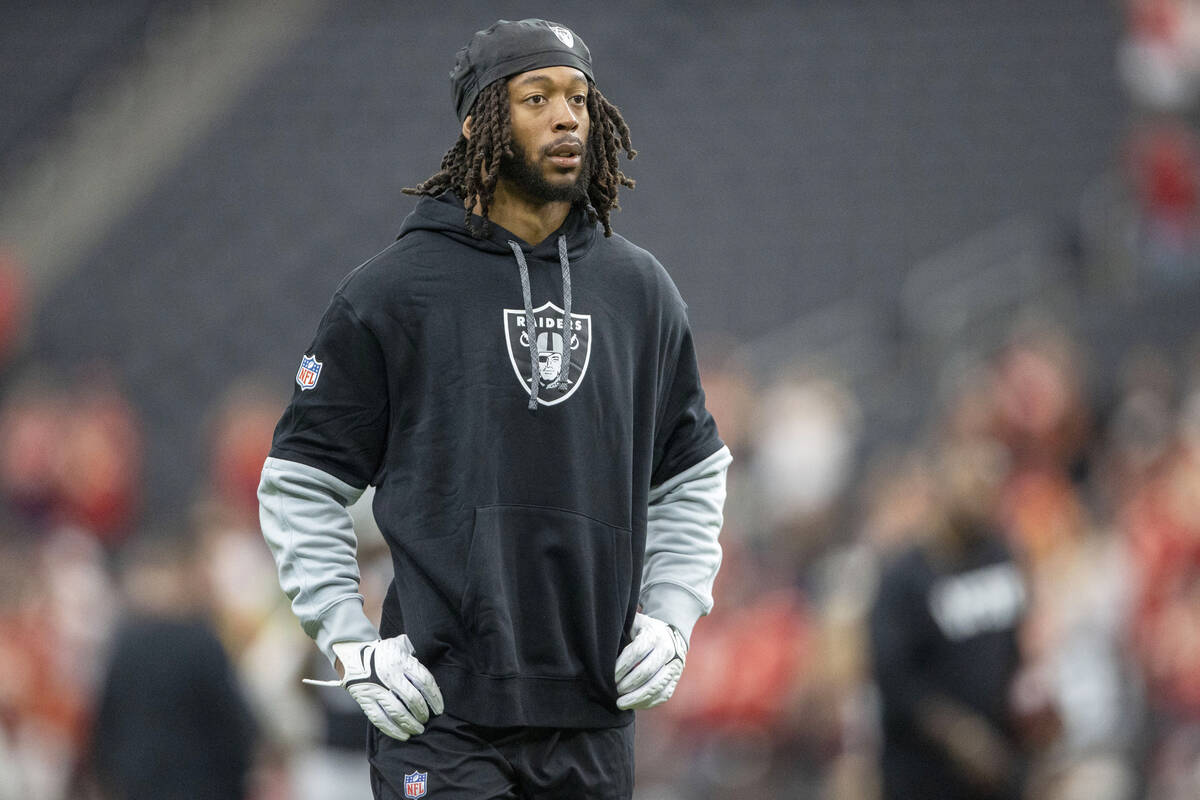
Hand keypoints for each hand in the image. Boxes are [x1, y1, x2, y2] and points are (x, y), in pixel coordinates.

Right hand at [303, 635, 443, 739]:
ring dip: (410, 723)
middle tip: (426, 720)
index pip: (425, 681)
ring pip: (397, 711)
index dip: (434, 698)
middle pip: (413, 698)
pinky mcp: (366, 700)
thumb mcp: (399, 647)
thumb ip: (414, 657)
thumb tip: (427, 672)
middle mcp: (390, 675)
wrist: (353, 655)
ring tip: (418, 730)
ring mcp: (377, 689)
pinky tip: (403, 735)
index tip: (439, 709)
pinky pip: (380, 719)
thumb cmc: (382, 654)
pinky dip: (393, 730)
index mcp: (401, 662)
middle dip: (422, 712)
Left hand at [614, 613, 687, 709]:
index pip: (637, 652)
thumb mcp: (633, 625)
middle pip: (647, 671)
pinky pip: (662, 696)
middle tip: (614, 691)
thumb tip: (600, 647)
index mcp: (655, 635)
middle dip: (627, 684)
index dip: (622, 666)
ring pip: (656, 687)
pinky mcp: (675, 681)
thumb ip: (620, 631)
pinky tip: (633, 704)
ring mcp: (675, 667)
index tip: (610, 676)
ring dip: (636, 698)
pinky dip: (646, 703)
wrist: (669, 637)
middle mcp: (668, 650)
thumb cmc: (642, 632)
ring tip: (620, 703)